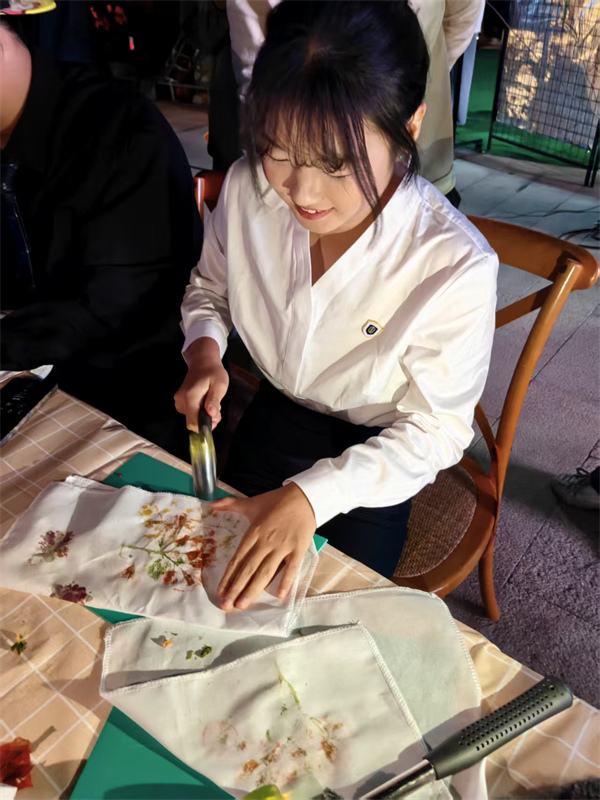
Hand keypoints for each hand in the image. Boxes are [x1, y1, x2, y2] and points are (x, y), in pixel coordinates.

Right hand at [174, 337, 228, 429]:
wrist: (202, 361)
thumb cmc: (213, 372)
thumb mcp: (220, 385)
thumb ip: (214, 400)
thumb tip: (211, 414)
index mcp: (190, 397)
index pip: (193, 423)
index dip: (205, 426)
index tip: (216, 417)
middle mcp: (181, 400)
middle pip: (192, 422)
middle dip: (206, 420)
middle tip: (216, 409)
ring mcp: (178, 400)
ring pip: (191, 418)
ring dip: (203, 415)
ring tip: (211, 403)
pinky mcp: (179, 400)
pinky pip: (189, 412)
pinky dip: (198, 411)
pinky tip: (205, 402)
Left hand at [213, 483, 315, 610]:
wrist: (304, 497)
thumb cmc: (276, 501)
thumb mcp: (252, 502)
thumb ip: (230, 504)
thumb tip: (210, 504)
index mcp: (253, 532)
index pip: (238, 559)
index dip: (228, 576)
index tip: (220, 592)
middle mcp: (266, 542)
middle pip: (249, 569)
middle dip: (237, 588)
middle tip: (227, 606)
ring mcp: (283, 546)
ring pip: (266, 571)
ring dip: (254, 589)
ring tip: (243, 605)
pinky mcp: (298, 549)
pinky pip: (291, 568)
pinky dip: (286, 582)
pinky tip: (279, 596)